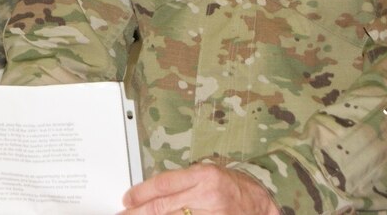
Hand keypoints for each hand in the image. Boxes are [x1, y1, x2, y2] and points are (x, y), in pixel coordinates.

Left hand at [120, 164, 280, 214]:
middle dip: (139, 212)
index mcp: (205, 176)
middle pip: (163, 207)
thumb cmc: (234, 189)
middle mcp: (208, 196)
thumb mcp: (208, 176)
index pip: (163, 184)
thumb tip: (150, 195)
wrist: (261, 204)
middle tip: (125, 214)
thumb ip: (181, 184)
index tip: (128, 199)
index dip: (141, 193)